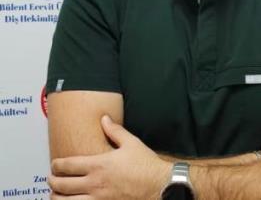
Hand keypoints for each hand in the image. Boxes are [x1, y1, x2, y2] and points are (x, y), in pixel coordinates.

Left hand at [48, 115, 170, 199]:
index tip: (54, 164)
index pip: (69, 165)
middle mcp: (94, 184)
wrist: (159, 185)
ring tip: (56, 195)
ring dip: (58, 198)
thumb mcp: (131, 143)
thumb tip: (104, 118)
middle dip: (53, 182)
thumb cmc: (145, 164)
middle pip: (63, 185)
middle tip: (51, 179)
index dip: (57, 164)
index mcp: (99, 165)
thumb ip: (114, 131)